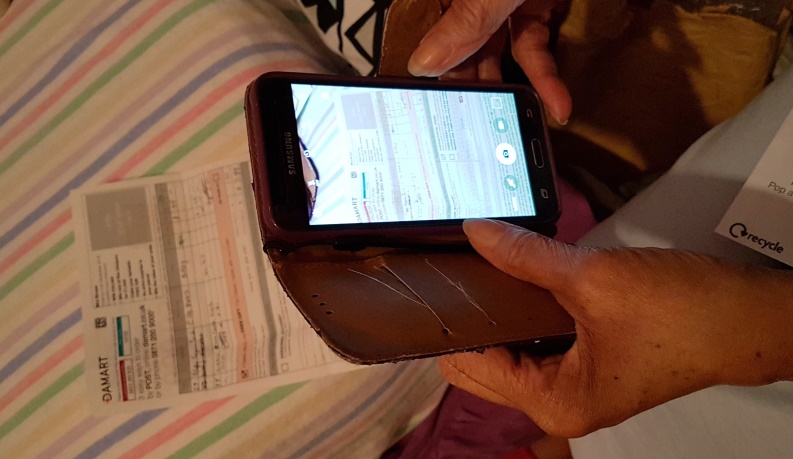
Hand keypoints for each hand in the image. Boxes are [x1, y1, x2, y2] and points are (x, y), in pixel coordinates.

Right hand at [408, 0, 570, 123]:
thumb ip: (466, 21)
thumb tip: (426, 63)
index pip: (428, 40)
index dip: (428, 76)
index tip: (432, 109)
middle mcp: (469, 2)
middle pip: (461, 56)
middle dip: (471, 92)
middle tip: (474, 129)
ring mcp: (501, 6)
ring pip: (496, 59)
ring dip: (508, 93)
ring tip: (511, 124)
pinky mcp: (533, 8)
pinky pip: (534, 51)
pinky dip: (546, 79)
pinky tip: (556, 105)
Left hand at [440, 219, 792, 436]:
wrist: (746, 317)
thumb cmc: (679, 310)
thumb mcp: (593, 278)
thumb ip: (526, 256)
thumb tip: (475, 231)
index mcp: (552, 401)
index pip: (469, 363)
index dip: (450, 319)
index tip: (433, 277)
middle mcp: (555, 405)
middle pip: (480, 366)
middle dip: (467, 321)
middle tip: (457, 269)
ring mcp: (571, 387)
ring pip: (506, 355)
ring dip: (495, 317)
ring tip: (481, 269)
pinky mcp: (586, 367)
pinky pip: (533, 345)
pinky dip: (521, 317)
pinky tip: (516, 280)